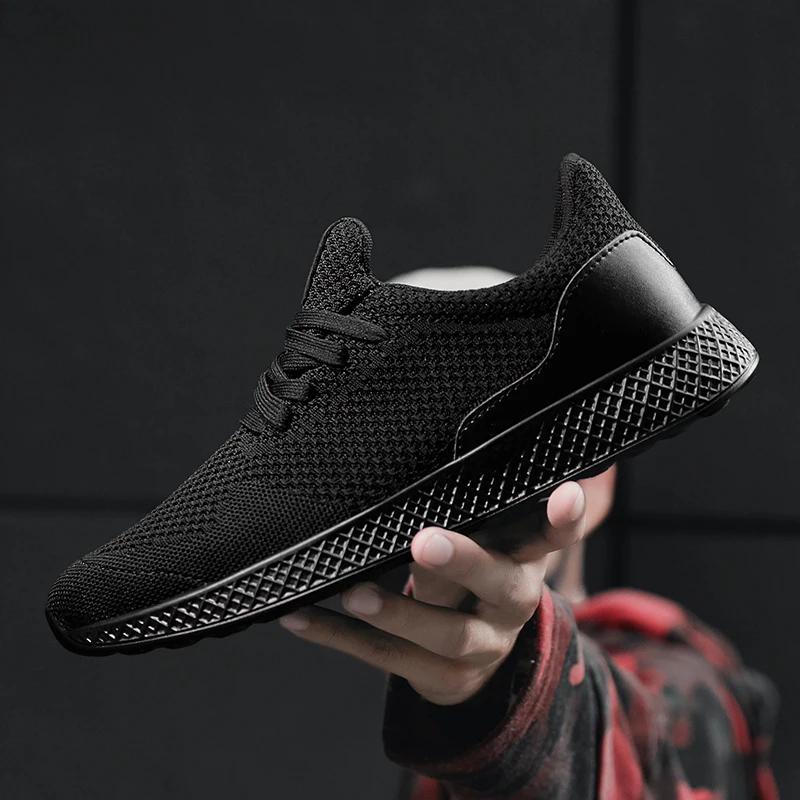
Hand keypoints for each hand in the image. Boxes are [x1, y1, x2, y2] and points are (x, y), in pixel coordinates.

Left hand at [278, 471, 612, 705]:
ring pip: (443, 633)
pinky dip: (340, 638)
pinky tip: (299, 619)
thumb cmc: (474, 582)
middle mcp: (510, 605)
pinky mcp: (440, 679)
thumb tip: (420, 460)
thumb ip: (471, 517)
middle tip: (425, 542)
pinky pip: (387, 658)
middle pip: (498, 584)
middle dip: (464, 562)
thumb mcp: (485, 549)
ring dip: (396, 612)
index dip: (561, 519)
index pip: (546, 536)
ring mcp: (479, 648)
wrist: (481, 666)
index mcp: (523, 562)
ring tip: (354, 594)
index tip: (566, 491)